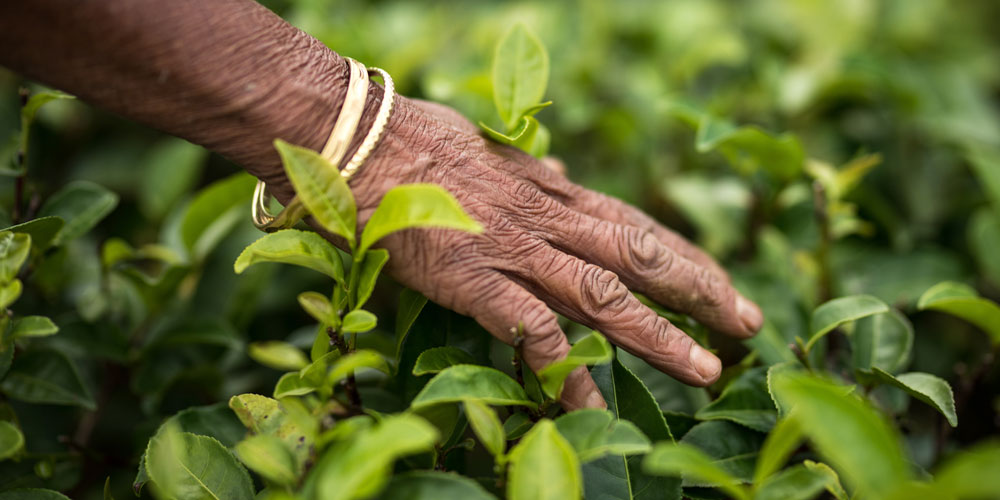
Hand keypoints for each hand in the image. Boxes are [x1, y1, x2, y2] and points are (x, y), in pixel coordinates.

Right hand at [345, 97, 763, 409]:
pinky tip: (591, 407)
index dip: (682, 254)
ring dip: (660, 335)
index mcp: (551, 190)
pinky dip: (565, 370)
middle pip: (641, 256)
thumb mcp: (492, 151)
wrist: (359, 139)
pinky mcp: (476, 279)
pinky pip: (532, 332)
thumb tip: (566, 175)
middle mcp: (547, 219)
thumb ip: (534, 173)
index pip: (635, 225)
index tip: (719, 279)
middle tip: (749, 323)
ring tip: (708, 370)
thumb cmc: (415, 142)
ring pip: (606, 295)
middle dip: (700, 290)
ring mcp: (514, 249)